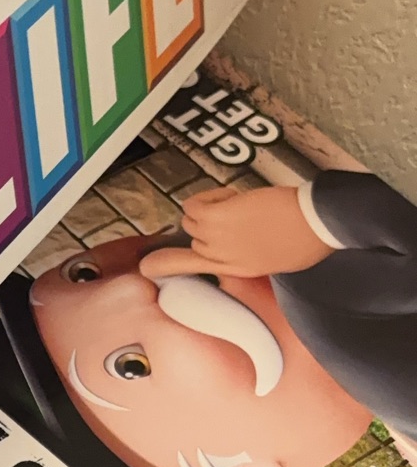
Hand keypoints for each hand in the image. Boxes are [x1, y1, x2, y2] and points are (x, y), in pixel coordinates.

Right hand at [139, 186, 331, 280]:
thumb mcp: (274, 258)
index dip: (164, 266)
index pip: (188, 269)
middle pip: (192, 236)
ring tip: (239, 205)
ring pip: (191, 218)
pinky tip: (234, 197)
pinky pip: (195, 204)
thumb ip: (250, 254)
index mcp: (234, 270)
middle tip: (236, 214)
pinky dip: (211, 196)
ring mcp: (218, 239)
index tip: (148, 266)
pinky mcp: (220, 217)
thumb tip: (243, 241)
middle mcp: (220, 258)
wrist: (319, 225)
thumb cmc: (306, 239)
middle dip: (209, 221)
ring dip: (211, 206)